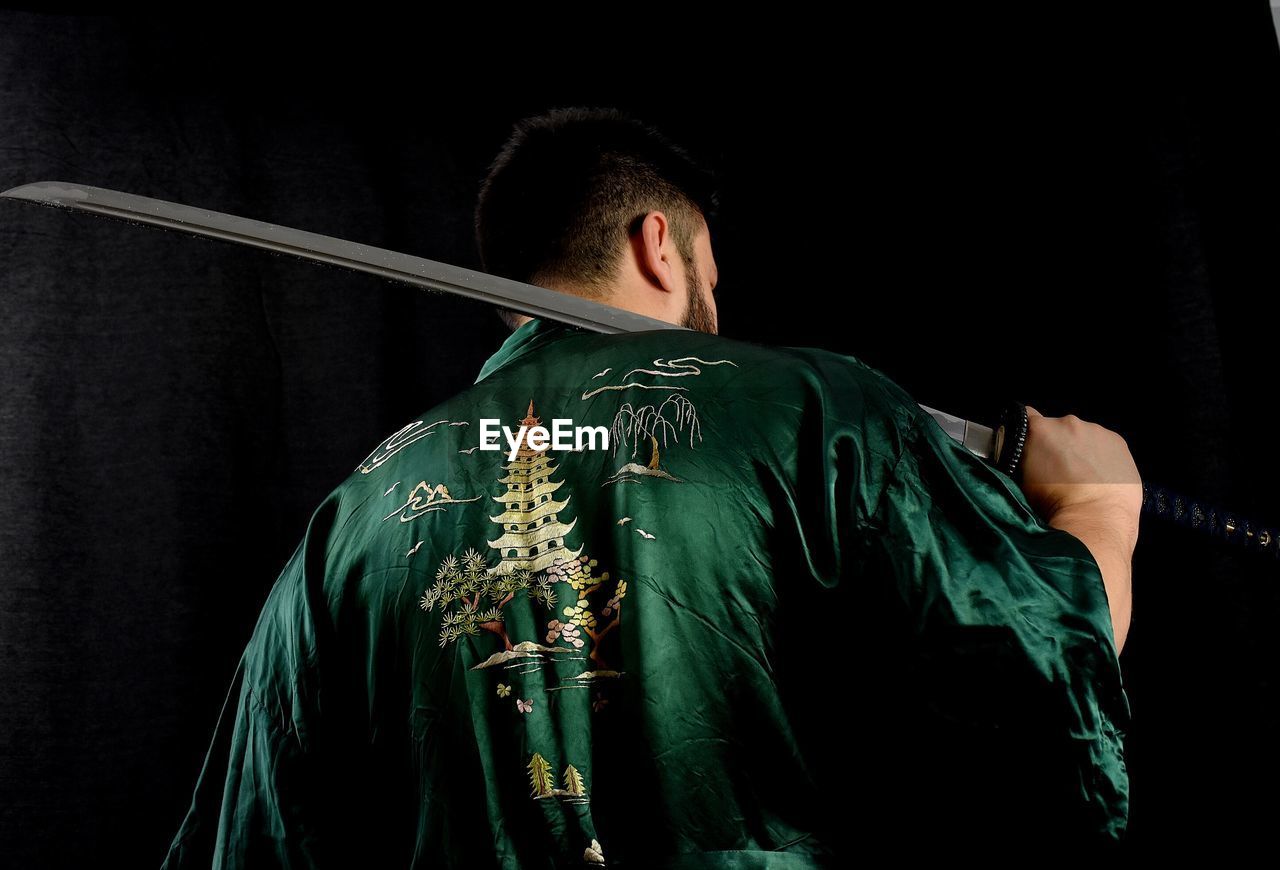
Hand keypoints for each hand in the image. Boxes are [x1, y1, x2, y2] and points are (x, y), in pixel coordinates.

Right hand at [1019, 406, 1142, 552]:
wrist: (1095, 518)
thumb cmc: (1056, 505)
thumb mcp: (1021, 483)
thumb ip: (1021, 461)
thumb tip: (1022, 459)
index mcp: (1040, 430)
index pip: (1026, 417)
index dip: (1026, 432)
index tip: (1030, 446)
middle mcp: (1068, 424)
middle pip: (1057, 428)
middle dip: (1056, 444)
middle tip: (1057, 471)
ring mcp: (1096, 431)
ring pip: (1082, 436)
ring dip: (1080, 449)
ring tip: (1081, 477)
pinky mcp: (1117, 441)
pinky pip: (1104, 443)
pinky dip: (1100, 456)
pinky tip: (1099, 477)